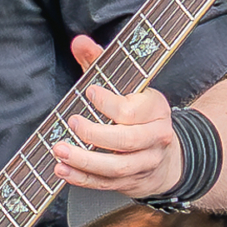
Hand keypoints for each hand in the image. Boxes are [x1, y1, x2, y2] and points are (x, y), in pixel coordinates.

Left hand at [50, 34, 183, 198]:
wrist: (167, 155)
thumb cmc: (138, 113)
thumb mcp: (126, 85)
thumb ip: (100, 62)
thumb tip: (79, 42)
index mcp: (155, 109)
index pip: (132, 109)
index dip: (108, 102)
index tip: (89, 92)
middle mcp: (155, 137)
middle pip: (126, 139)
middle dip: (95, 133)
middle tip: (72, 123)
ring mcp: (145, 163)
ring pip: (116, 166)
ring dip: (85, 161)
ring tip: (60, 151)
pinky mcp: (133, 182)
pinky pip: (106, 184)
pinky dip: (83, 179)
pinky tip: (63, 170)